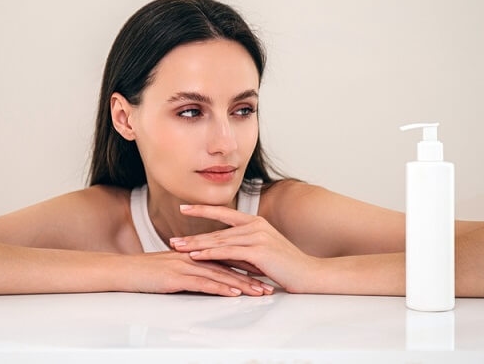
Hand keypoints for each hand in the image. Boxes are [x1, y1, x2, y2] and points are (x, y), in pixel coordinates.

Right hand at [123, 250, 273, 296]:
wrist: (124, 271)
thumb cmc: (146, 272)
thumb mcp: (173, 269)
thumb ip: (192, 270)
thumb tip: (209, 279)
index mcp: (194, 254)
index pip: (226, 259)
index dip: (246, 267)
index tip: (264, 274)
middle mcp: (193, 257)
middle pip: (228, 267)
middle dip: (251, 277)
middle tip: (268, 286)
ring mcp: (186, 266)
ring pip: (220, 275)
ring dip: (242, 284)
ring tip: (259, 292)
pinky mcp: (177, 277)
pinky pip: (203, 283)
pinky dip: (221, 288)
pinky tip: (233, 293)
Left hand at [169, 204, 318, 292]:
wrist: (310, 274)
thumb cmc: (287, 267)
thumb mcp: (261, 253)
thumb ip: (242, 249)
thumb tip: (221, 252)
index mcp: (256, 222)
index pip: (224, 213)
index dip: (203, 210)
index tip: (184, 208)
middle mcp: (255, 225)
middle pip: (217, 230)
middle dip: (193, 235)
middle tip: (173, 240)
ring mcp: (257, 236)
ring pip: (220, 240)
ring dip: (197, 245)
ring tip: (178, 248)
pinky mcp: (258, 250)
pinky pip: (229, 251)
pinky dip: (210, 253)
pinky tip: (197, 256)